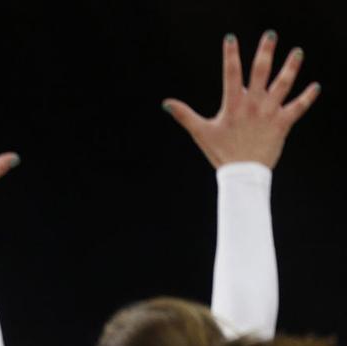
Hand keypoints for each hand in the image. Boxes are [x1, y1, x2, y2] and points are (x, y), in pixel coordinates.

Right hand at [163, 31, 320, 168]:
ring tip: (297, 53)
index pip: (230, 74)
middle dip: (265, 52)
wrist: (242, 174)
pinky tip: (315, 87)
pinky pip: (298, 107)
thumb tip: (166, 103)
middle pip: (261, 72)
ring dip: (291, 67)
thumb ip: (184, 115)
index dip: (230, 55)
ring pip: (283, 84)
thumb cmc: (221, 152)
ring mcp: (270, 112)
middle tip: (270, 36)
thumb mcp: (201, 132)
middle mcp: (253, 104)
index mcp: (233, 104)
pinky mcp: (283, 123)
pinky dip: (308, 97)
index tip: (230, 39)